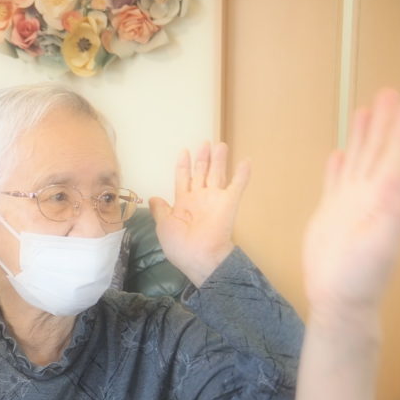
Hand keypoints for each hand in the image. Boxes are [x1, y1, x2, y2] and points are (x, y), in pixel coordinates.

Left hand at [150, 142, 248, 286]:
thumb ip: (160, 210)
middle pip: (201, 172)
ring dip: (219, 160)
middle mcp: (199, 198)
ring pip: (217, 174)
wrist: (200, 257)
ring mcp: (215, 199)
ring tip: (220, 145)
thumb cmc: (179, 244)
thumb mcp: (163, 226)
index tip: (184, 151)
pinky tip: (246, 161)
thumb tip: (153, 198)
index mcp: (183, 203)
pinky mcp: (229, 203)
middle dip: (202, 158)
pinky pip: (237, 185)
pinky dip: (242, 174)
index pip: (183, 178)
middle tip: (205, 142)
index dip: (183, 165)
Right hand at [302, 89, 399, 328]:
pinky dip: (338, 166)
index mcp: (385, 198)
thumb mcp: (381, 246)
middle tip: (390, 92)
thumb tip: (396, 183)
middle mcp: (370, 195)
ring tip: (366, 109)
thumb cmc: (361, 277)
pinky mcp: (330, 213)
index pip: (397, 154)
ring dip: (363, 135)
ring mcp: (349, 203)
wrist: (338, 298)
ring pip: (358, 159)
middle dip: (385, 122)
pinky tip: (340, 153)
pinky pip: (334, 181)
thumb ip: (391, 215)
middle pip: (379, 150)